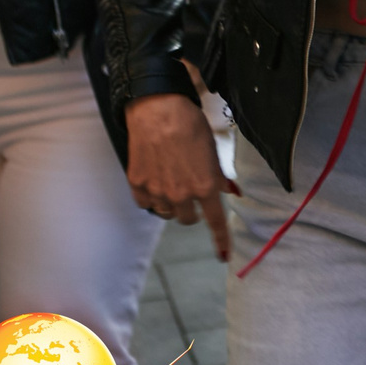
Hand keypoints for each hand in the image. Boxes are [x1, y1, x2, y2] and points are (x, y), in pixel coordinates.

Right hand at [126, 93, 234, 260]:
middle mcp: (181, 194)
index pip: (215, 221)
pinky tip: (155, 179)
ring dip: (171, 204)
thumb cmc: (191, 126)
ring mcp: (157, 192)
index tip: (224, 254)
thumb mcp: (213, 152)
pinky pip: (146, 204)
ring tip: (172, 180)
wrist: (158, 110)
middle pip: (188, 220)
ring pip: (166, 213)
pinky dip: (151, 197)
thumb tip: (228, 192)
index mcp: (205, 187)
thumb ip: (218, 178)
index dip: (221, 240)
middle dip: (192, 209)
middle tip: (191, 190)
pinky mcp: (137, 185)